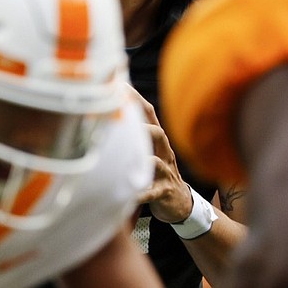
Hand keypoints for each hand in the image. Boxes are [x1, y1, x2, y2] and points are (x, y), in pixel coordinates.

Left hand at [128, 85, 192, 223]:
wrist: (181, 203)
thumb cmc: (158, 173)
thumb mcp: (150, 151)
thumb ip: (134, 135)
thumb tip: (107, 116)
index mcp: (157, 141)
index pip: (148, 114)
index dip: (136, 99)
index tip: (120, 85)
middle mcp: (163, 152)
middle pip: (157, 133)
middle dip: (142, 127)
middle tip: (124, 124)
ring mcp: (165, 172)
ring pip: (157, 162)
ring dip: (143, 159)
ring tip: (128, 160)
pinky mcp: (165, 192)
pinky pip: (154, 192)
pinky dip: (142, 193)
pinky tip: (131, 194)